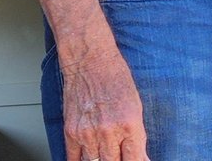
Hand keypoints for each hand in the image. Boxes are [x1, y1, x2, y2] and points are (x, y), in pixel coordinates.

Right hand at [60, 46, 148, 160]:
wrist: (89, 60)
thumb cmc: (115, 77)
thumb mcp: (136, 104)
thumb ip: (137, 134)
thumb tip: (140, 156)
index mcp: (129, 123)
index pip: (135, 160)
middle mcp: (108, 131)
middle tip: (119, 156)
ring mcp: (87, 133)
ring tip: (105, 154)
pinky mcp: (70, 132)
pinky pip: (73, 159)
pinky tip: (88, 158)